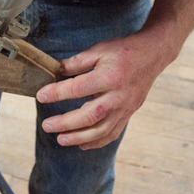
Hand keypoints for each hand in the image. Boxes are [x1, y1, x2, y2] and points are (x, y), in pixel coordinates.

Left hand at [35, 33, 163, 149]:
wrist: (153, 55)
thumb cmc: (124, 50)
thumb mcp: (99, 49)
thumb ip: (77, 62)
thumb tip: (56, 70)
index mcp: (109, 77)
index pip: (78, 88)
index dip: (57, 93)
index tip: (41, 96)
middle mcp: (118, 95)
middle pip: (90, 115)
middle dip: (66, 123)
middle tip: (47, 126)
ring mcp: (125, 107)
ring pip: (102, 130)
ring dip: (79, 138)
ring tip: (61, 139)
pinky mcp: (129, 113)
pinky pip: (113, 132)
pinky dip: (97, 141)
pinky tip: (82, 144)